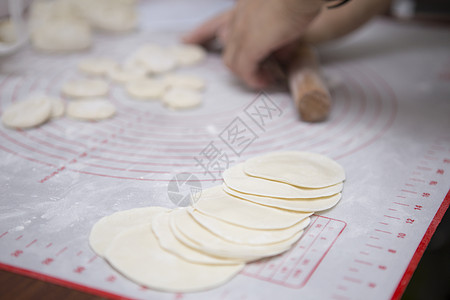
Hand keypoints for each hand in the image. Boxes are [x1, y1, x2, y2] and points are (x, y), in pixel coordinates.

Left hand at [184, 0, 321, 88]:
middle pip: (225, 45)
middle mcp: (238, 17)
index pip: (215, 23)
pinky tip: (266, 80)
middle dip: (237, 63)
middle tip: (262, 75)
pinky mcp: (250, 44)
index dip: (200, 33)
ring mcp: (241, 31)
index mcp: (243, 8)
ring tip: (266, 78)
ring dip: (249, 72)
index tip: (186, 40)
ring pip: (233, 60)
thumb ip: (278, 36)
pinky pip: (245, 68)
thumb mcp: (285, 19)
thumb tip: (280, 54)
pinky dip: (254, 78)